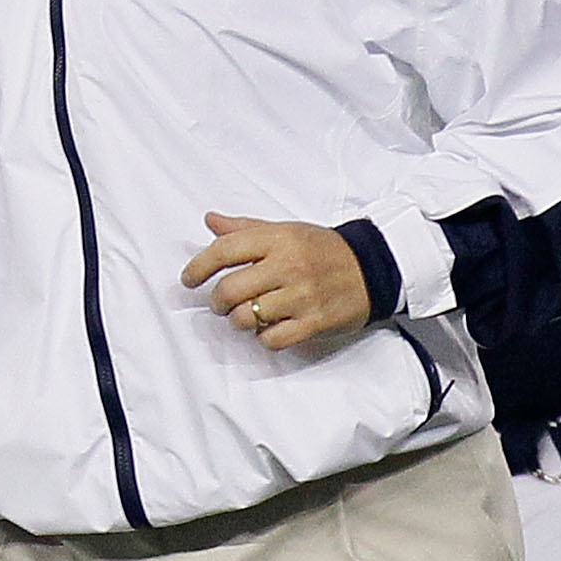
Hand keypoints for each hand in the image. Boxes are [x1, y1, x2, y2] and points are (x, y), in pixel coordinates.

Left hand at [181, 212, 369, 348]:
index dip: (198, 266)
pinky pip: (271, 339)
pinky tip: (268, 328)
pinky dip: (263, 338)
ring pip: (246, 317)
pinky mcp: (313, 322)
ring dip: (239, 320)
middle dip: (216, 301)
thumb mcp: (286, 230)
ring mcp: (301, 296)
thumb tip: (210, 221)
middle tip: (218, 303)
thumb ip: (245, 229)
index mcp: (278, 239)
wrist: (371, 268)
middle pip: (230, 289)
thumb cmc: (322, 249)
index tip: (189, 278)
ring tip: (246, 314)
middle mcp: (288, 266)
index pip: (225, 250)